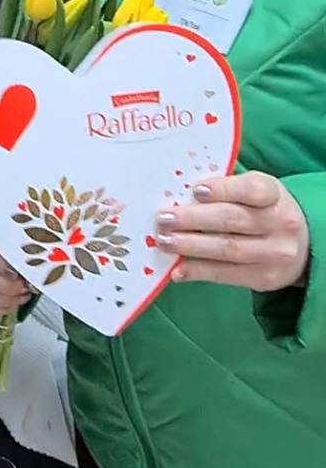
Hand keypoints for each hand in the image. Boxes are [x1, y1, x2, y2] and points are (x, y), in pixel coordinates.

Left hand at [156, 171, 308, 291]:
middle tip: (164, 218)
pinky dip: (198, 272)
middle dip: (193, 219)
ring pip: (227, 248)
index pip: (252, 189)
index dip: (223, 189)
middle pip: (232, 220)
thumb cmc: (264, 212)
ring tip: (165, 241)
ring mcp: (273, 253)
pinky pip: (226, 275)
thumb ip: (226, 190)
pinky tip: (178, 270)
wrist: (304, 247)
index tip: (196, 190)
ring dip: (190, 246)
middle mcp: (279, 223)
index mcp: (275, 195)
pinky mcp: (264, 278)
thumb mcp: (255, 193)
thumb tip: (180, 194)